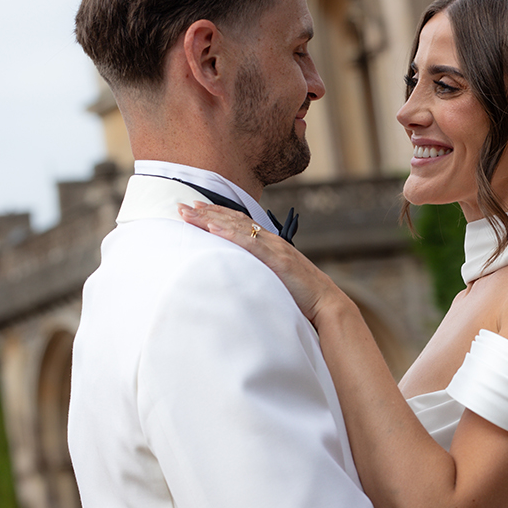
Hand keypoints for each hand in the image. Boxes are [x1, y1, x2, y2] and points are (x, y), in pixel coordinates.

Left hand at [178, 203, 342, 324]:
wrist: (324, 302)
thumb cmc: (300, 294)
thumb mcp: (276, 277)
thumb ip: (259, 269)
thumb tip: (239, 271)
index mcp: (270, 244)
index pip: (239, 223)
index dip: (216, 214)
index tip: (195, 209)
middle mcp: (271, 241)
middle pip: (234, 220)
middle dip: (207, 212)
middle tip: (182, 206)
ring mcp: (274, 248)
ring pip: (238, 227)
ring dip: (212, 219)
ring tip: (190, 213)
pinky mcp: (277, 260)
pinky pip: (249, 244)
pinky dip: (230, 234)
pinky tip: (214, 228)